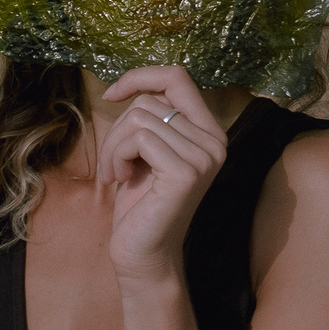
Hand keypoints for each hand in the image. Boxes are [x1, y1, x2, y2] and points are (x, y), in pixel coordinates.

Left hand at [97, 66, 230, 287]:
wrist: (143, 252)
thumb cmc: (140, 203)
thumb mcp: (146, 149)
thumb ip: (153, 117)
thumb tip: (134, 85)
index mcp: (209, 132)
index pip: (177, 76)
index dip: (140, 76)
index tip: (113, 95)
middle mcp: (215, 142)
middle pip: (150, 101)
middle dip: (117, 128)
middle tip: (114, 162)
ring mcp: (204, 157)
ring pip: (139, 119)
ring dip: (113, 146)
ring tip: (115, 173)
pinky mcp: (186, 172)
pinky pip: (139, 139)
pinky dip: (116, 156)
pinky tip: (119, 180)